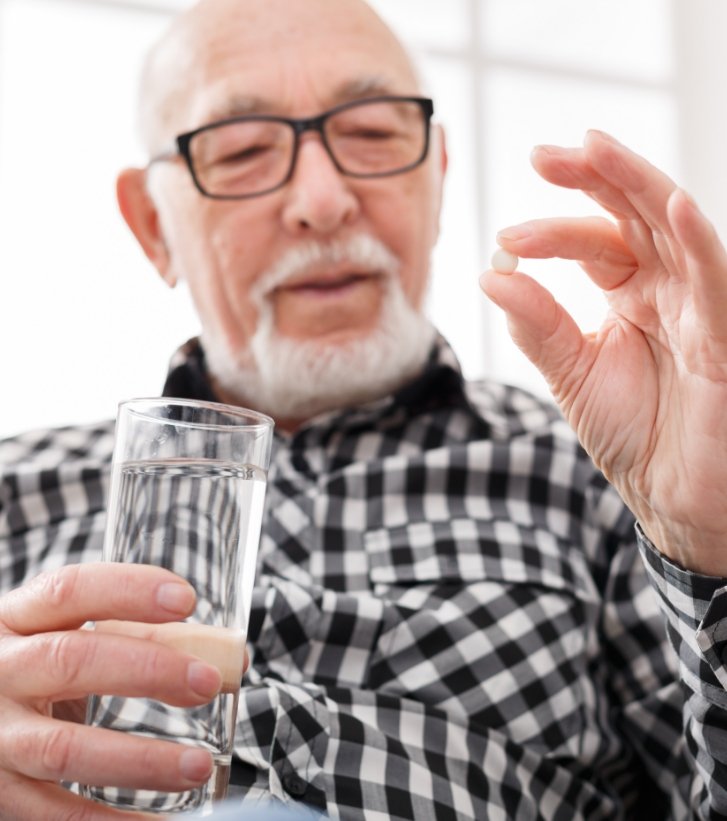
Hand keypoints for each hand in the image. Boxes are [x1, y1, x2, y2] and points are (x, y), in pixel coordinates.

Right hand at [0, 563, 226, 818]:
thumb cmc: (41, 669)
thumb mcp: (71, 638)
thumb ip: (144, 638)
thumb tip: (232, 659)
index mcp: (17, 618)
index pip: (70, 590)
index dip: (128, 590)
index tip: (187, 599)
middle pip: (71, 660)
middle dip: (147, 669)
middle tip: (208, 682)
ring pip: (62, 748)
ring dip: (139, 760)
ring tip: (198, 765)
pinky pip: (54, 813)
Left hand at [479, 130, 726, 575]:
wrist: (671, 498)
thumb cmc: (633, 435)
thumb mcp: (572, 374)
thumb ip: (538, 326)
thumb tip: (491, 274)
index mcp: (633, 295)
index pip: (596, 242)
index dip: (553, 232)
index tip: (505, 241)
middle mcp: (669, 290)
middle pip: (636, 216)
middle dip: (596, 178)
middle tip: (546, 154)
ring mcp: (700, 309)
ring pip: (676, 230)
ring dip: (638, 187)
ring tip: (594, 151)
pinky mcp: (721, 340)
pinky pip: (714, 282)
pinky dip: (696, 243)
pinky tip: (672, 208)